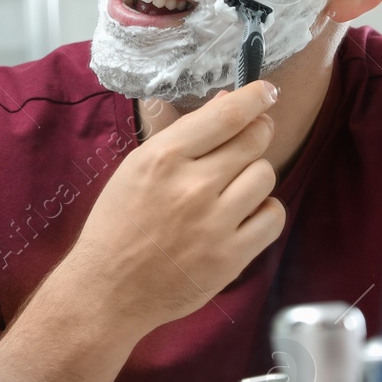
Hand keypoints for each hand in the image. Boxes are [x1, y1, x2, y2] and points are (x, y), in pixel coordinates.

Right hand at [61, 81, 285, 333]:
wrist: (108, 289)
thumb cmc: (119, 225)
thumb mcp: (137, 168)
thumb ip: (183, 135)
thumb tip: (228, 101)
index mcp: (163, 158)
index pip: (227, 115)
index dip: (256, 97)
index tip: (267, 93)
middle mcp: (191, 187)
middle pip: (254, 140)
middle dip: (258, 133)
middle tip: (251, 139)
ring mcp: (214, 223)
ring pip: (265, 175)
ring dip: (255, 176)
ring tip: (234, 188)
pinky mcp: (230, 257)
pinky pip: (273, 217)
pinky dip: (264, 212)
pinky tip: (245, 216)